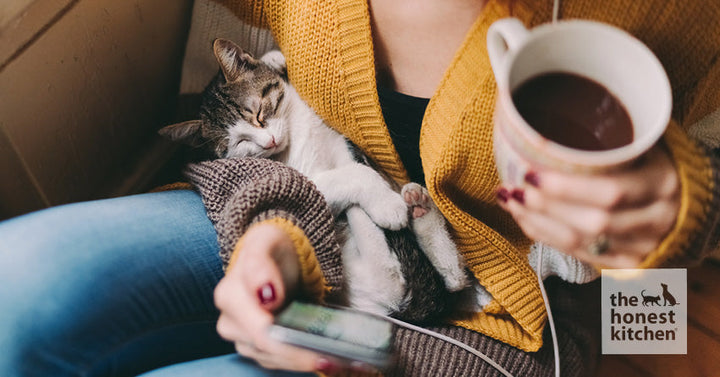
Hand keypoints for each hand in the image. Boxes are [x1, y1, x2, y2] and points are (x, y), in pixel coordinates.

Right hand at [214, 224, 338, 372]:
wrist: (272, 258)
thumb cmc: (270, 249)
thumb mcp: (266, 242)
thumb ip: (260, 264)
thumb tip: (266, 295)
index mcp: (230, 296)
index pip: (259, 331)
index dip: (288, 346)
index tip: (318, 351)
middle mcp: (231, 322)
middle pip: (268, 350)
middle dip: (301, 357)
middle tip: (335, 360)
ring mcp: (242, 337)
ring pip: (274, 360)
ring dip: (303, 362)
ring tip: (335, 360)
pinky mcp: (257, 347)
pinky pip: (279, 360)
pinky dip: (300, 361)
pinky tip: (324, 358)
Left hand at [497, 145, 679, 267]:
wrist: (694, 204)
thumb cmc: (658, 165)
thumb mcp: (648, 144)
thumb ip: (613, 139)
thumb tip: (544, 121)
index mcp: (662, 184)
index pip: (611, 192)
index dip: (566, 187)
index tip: (530, 172)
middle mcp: (656, 220)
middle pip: (591, 222)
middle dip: (544, 206)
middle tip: (511, 187)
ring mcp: (643, 248)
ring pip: (580, 243)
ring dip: (536, 222)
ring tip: (508, 200)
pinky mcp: (629, 266)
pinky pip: (580, 255)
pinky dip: (547, 237)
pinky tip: (525, 219)